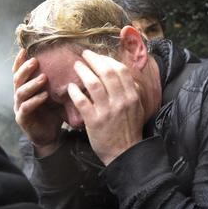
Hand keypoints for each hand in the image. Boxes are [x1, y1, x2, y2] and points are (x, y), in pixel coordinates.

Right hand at [13, 49, 62, 155]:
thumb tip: (72, 64)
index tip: (25, 49)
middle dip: (25, 69)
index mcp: (24, 88)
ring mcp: (19, 108)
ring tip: (44, 78)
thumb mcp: (55, 94)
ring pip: (21, 93)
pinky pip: (26, 108)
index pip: (18, 71)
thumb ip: (56, 82)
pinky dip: (34, 101)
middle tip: (35, 61)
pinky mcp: (23, 119)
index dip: (20, 61)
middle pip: (17, 79)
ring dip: (32, 84)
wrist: (50, 135)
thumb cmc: (52, 112)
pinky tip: (44, 96)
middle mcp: (19, 96)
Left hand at [67, 49, 145, 165]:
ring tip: (76, 66)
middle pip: (106, 72)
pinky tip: (70, 87)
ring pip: (93, 84)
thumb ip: (131, 91)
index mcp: (132, 96)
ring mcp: (107, 111)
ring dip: (83, 71)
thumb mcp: (137, 108)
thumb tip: (124, 74)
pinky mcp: (94, 121)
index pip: (120, 70)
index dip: (107, 60)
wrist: (124, 153)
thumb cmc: (129, 130)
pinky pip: (82, 102)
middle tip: (84, 55)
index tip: (98, 56)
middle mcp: (120, 101)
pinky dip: (75, 92)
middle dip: (93, 60)